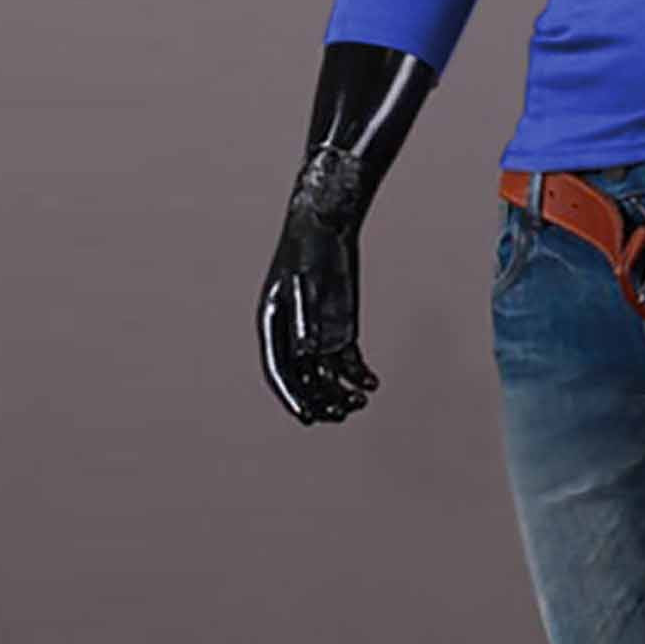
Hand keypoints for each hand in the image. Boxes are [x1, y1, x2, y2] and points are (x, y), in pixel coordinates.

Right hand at [257, 147, 381, 424]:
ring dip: (340, 392)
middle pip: (304, 380)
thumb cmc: (309, 249)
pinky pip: (348, 360)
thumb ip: (306, 317)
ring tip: (359, 403)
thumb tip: (309, 351)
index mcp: (272, 327)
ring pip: (327, 375)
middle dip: (320, 401)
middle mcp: (294, 336)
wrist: (327, 226)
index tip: (307, 418)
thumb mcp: (306, 282)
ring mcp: (317, 333)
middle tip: (338, 416)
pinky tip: (371, 384)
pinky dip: (358, 374)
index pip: (279, 372)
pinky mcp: (340, 327)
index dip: (292, 397)